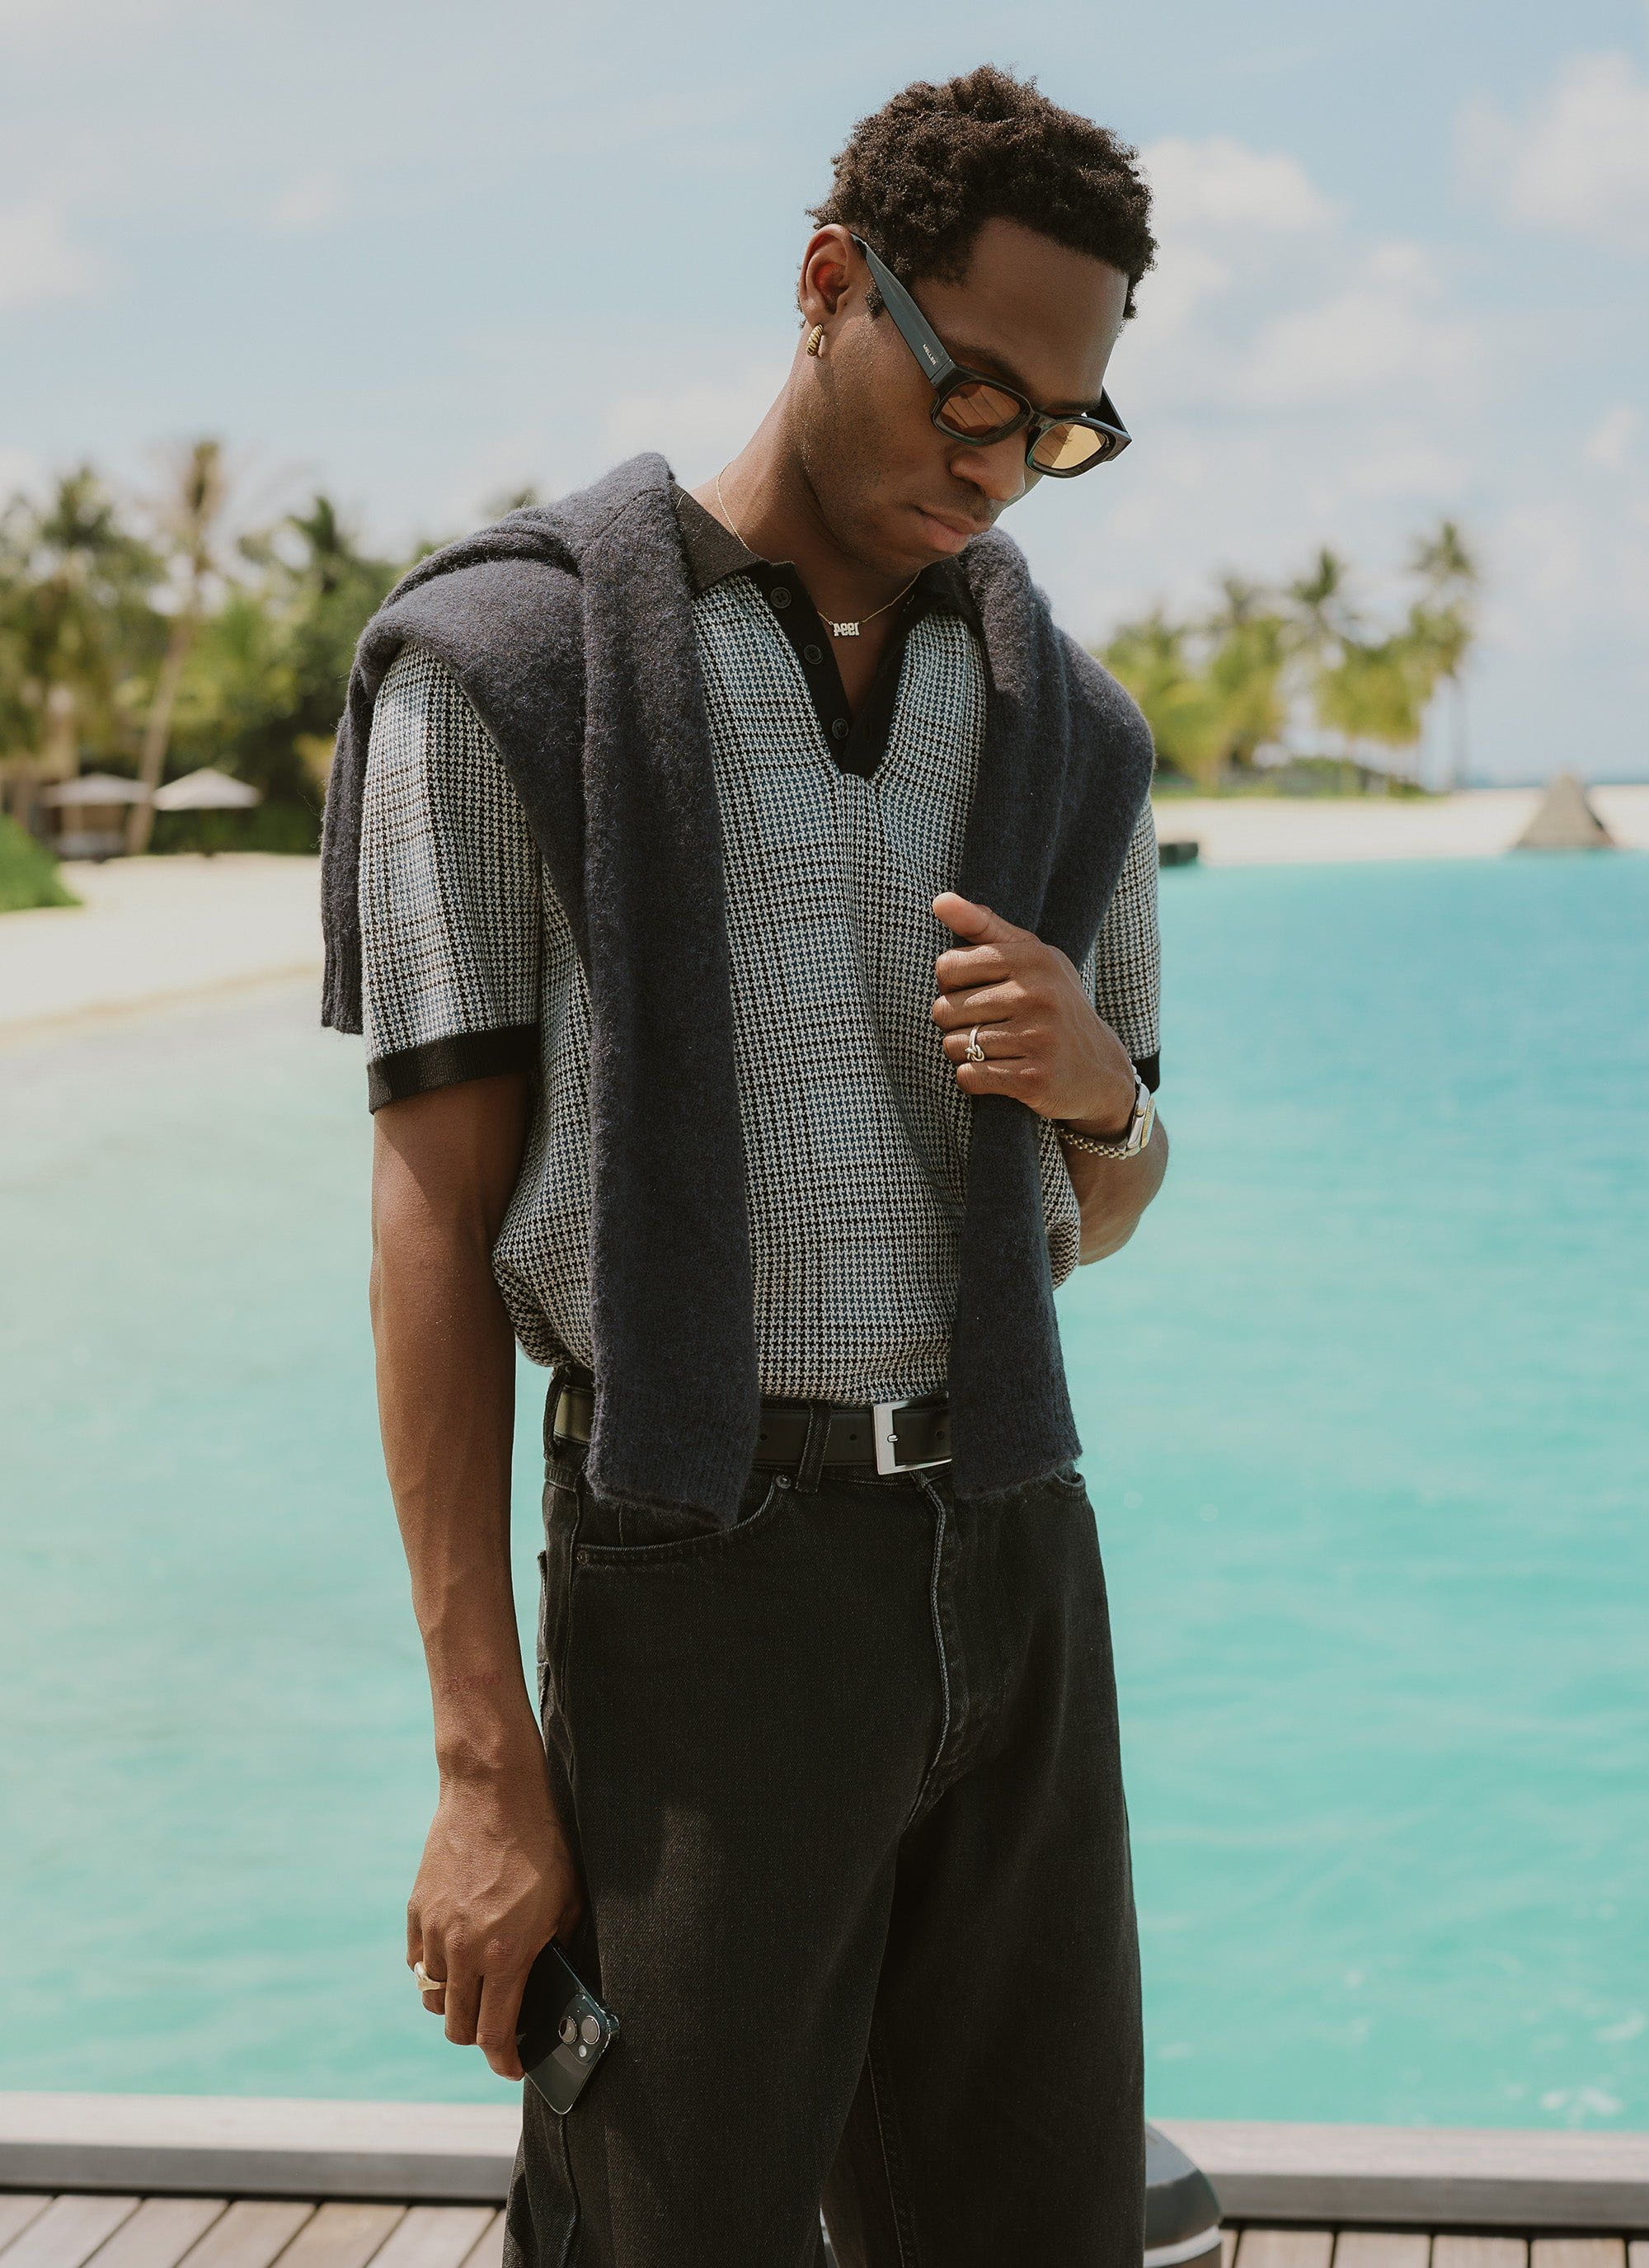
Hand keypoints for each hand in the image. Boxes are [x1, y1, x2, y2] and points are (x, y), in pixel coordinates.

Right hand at [407, 1755, 583, 2080]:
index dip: (503, 2061)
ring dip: (454, 2003)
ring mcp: (434, 1931)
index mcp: (504, 1956)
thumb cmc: (542, 1842)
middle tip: (500, 2025)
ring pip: (433, 1997)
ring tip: (477, 1989)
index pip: (494, 2035)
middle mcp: (463, 1951)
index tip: (513, 2067)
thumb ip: (560, 1948)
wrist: (492, 1790)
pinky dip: (432, 1971)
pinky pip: (416, 1963)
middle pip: (458, 2026)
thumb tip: (559, 1983)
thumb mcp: (568, 1900)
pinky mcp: (416, 1910)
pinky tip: (454, 1957)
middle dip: (480, 2036)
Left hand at [931, 892, 1137, 1135]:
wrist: (1100, 1068)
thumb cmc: (1053, 1004)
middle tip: (985, 1024)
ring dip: (964, 1051)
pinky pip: (969, 1077)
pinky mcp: (1033, 1078)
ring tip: (993, 1048)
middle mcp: (1037, 995)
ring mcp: (1038, 1038)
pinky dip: (973, 1077)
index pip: (948, 966)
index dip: (949, 983)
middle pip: (945, 1009)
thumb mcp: (1030, 957)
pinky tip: (998, 1070)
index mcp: (1032, 958)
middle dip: (955, 1022)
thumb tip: (939, 900)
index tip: (972, 989)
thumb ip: (984, 926)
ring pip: (954, 1045)